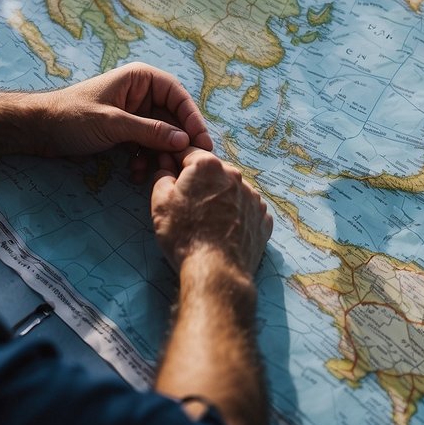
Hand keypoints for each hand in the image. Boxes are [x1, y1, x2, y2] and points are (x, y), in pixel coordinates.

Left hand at [30, 63, 211, 181]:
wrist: (38, 130)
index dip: (192, 117)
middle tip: (186, 164)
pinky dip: (145, 159)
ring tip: (157, 171)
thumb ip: (150, 131)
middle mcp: (141, 94)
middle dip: (176, 142)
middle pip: (172, 118)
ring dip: (159, 154)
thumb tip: (184, 140)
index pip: (177, 95)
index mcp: (140, 79)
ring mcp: (134, 114)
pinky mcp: (126, 133)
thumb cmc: (71, 116)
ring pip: (160, 135)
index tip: (201, 140)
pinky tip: (137, 172)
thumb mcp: (113, 123)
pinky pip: (146, 146)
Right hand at [150, 147, 271, 276]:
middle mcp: (235, 175)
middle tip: (187, 205)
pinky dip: (236, 214)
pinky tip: (224, 229)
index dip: (175, 163)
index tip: (170, 175)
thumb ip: (162, 177)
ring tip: (207, 221)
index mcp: (208, 166)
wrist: (217, 271)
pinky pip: (246, 208)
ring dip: (219, 198)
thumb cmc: (184, 235)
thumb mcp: (159, 203)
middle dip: (200, 182)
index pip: (188, 153)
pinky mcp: (263, 217)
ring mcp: (253, 196)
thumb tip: (167, 169)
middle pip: (212, 171)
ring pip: (231, 190)